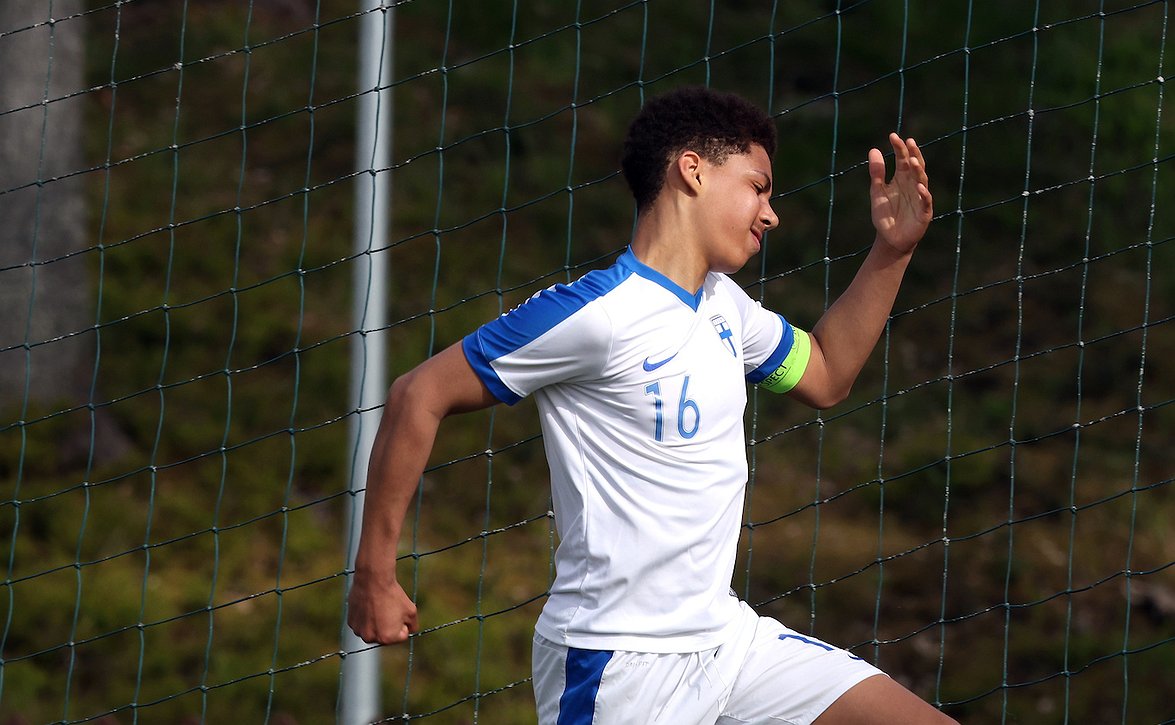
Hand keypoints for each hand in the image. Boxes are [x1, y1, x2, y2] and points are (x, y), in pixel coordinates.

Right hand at [347, 569, 418, 644]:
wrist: (373, 579)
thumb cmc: (393, 595)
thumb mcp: (412, 611)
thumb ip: (413, 626)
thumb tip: (408, 630)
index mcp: (387, 638)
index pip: (402, 635)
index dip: (403, 622)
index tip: (398, 610)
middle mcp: (370, 638)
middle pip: (386, 635)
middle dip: (389, 625)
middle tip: (388, 608)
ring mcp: (358, 631)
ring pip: (373, 630)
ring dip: (376, 622)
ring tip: (378, 606)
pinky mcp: (351, 622)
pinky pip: (362, 623)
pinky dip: (365, 617)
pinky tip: (368, 605)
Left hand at [869, 133, 932, 254]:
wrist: (889, 239)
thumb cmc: (885, 215)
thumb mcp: (877, 192)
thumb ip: (877, 173)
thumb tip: (873, 149)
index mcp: (902, 179)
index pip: (903, 159)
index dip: (899, 148)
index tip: (893, 136)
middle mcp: (913, 185)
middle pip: (915, 166)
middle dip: (913, 154)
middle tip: (908, 142)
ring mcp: (920, 198)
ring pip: (922, 180)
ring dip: (918, 170)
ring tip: (912, 160)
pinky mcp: (924, 213)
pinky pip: (926, 202)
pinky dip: (923, 194)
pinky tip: (919, 187)